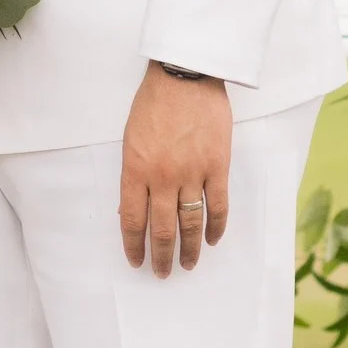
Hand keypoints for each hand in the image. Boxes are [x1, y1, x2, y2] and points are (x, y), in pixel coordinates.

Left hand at [119, 64, 229, 277]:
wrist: (185, 75)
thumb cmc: (153, 102)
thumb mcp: (130, 137)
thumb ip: (134, 172)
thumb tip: (135, 207)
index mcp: (135, 169)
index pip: (132, 220)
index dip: (134, 245)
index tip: (136, 261)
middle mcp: (162, 177)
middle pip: (162, 229)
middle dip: (161, 256)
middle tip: (162, 272)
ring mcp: (192, 173)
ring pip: (190, 223)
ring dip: (189, 249)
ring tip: (188, 264)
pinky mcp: (217, 166)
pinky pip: (217, 205)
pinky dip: (216, 227)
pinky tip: (213, 240)